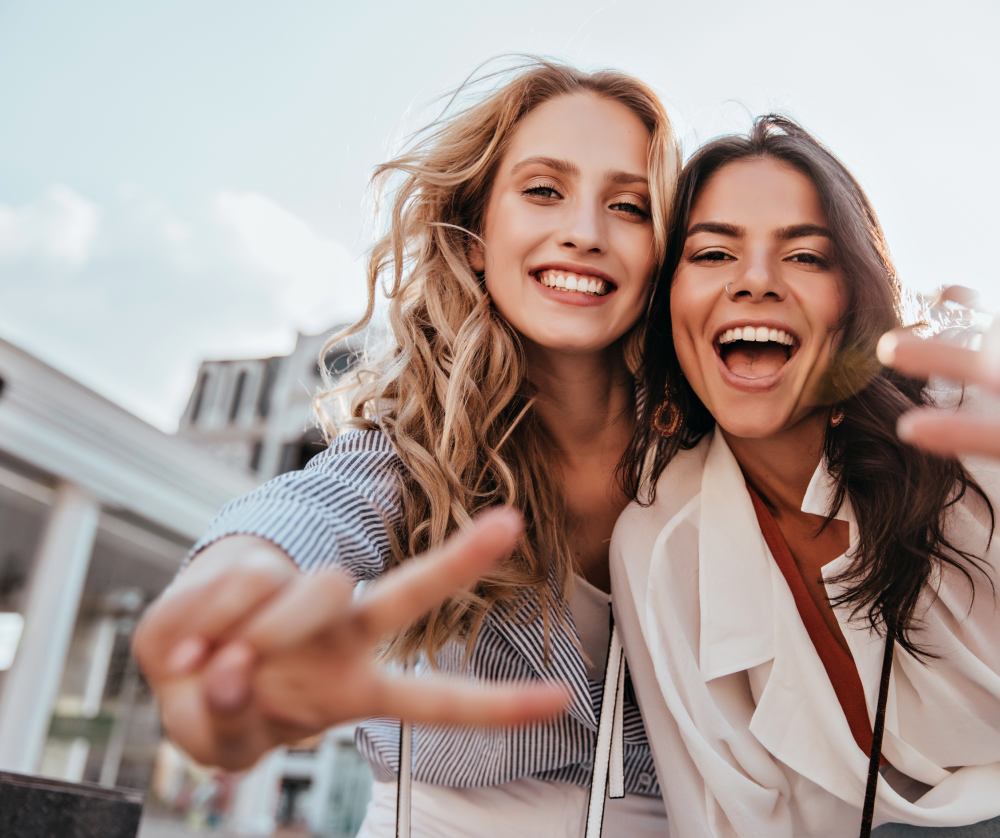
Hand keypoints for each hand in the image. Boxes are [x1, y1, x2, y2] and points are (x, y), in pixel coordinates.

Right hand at [134, 509, 568, 768]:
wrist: (176, 660)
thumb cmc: (219, 704)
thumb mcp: (220, 737)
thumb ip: (225, 721)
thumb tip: (224, 671)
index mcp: (355, 687)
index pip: (435, 699)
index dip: (497, 707)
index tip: (560, 698)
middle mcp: (346, 636)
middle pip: (407, 596)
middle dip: (460, 562)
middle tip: (508, 525)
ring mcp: (305, 603)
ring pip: (312, 590)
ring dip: (251, 638)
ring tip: (209, 671)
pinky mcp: (259, 573)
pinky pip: (240, 584)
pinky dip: (200, 621)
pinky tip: (185, 645)